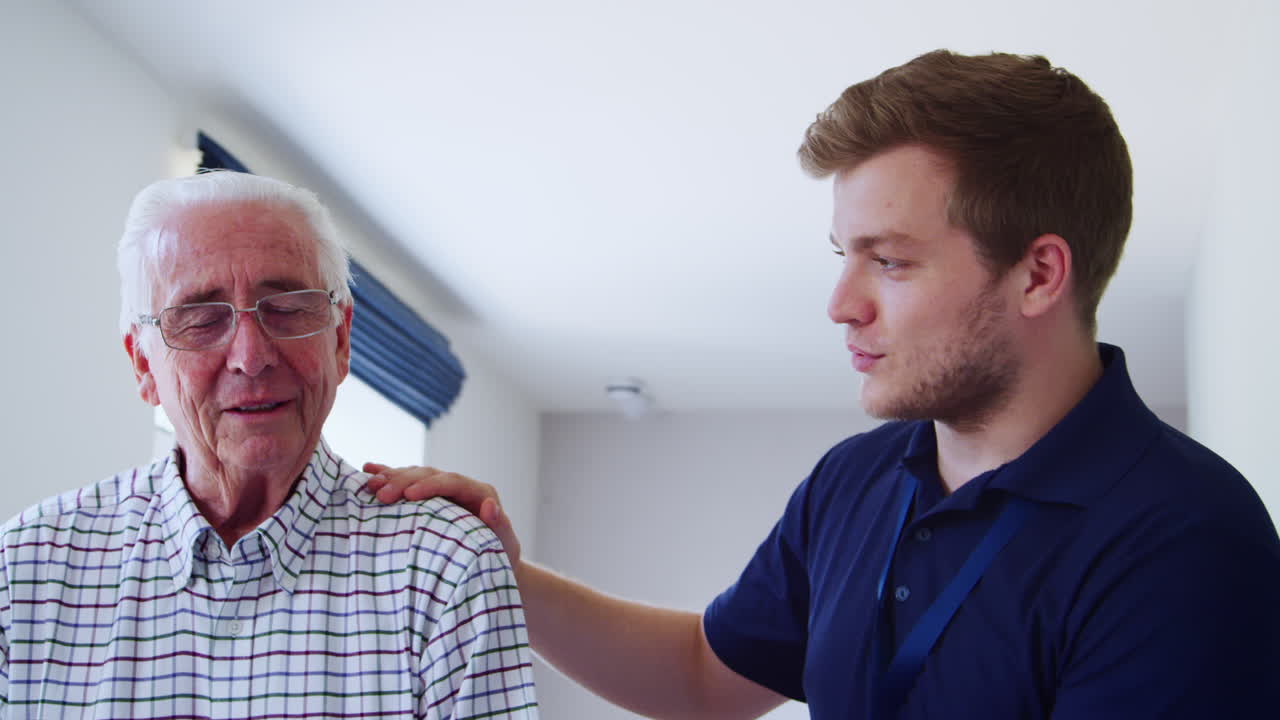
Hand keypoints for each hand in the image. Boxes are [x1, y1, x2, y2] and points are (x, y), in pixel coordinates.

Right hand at [363, 463, 521, 564]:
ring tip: (369, 484)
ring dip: (391, 477)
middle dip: (404, 481)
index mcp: (479, 492)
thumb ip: (500, 525)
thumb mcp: (504, 544)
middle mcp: (459, 487)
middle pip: (429, 475)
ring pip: (415, 476)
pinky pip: (407, 484)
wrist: (491, 563)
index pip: (452, 482)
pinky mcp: (428, 499)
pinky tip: (369, 471)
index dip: (430, 485)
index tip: (409, 495)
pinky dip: (389, 476)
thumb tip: (490, 505)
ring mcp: (441, 491)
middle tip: (380, 494)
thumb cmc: (500, 556)